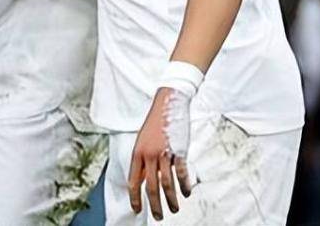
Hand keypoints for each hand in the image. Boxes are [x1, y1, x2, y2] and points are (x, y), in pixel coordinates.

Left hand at [129, 87, 194, 219]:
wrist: (168, 104)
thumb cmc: (155, 124)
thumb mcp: (142, 141)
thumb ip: (143, 161)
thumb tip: (143, 180)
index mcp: (137, 153)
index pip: (134, 181)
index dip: (135, 198)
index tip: (137, 210)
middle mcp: (149, 155)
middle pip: (151, 187)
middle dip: (155, 205)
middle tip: (158, 217)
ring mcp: (164, 153)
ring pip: (167, 184)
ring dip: (171, 200)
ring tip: (173, 210)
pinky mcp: (179, 151)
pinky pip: (182, 173)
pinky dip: (185, 186)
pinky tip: (186, 193)